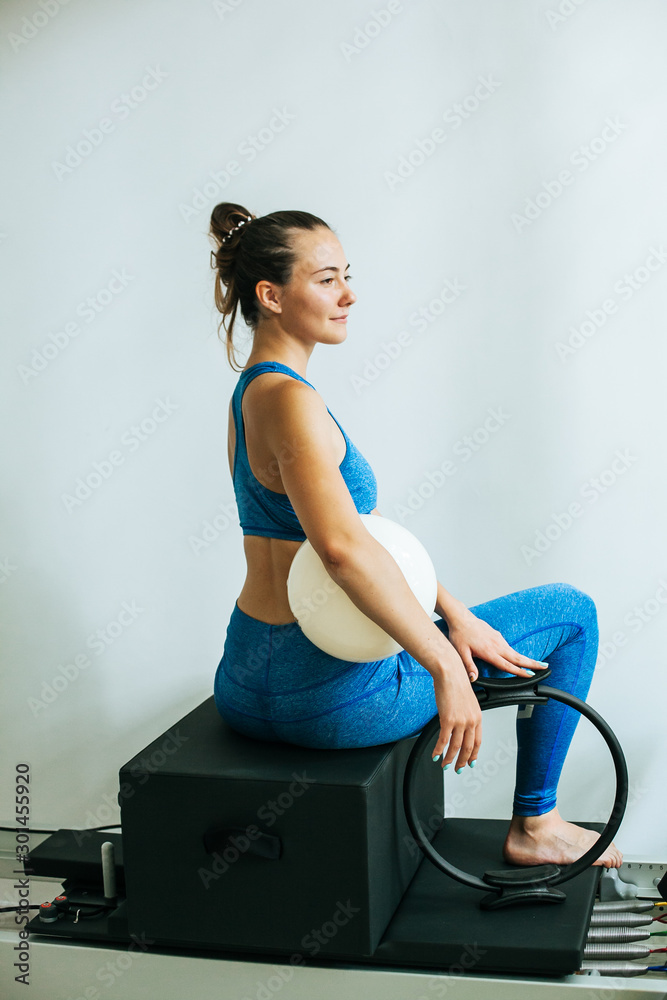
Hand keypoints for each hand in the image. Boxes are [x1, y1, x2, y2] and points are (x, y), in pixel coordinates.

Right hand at [431, 651, 482, 770]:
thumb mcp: (467, 700)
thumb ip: (466, 714)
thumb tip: (460, 723)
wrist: (449, 672)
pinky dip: (439, 750)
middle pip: (468, 747)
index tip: (470, 762)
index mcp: (477, 716)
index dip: (474, 754)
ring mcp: (460, 721)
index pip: (478, 741)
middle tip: (458, 768)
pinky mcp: (448, 719)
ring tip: (445, 765)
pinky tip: (435, 755)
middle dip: (462, 761)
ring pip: (456, 746)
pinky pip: (444, 740)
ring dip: (450, 758)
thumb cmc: (456, 682)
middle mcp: (471, 720)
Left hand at [446, 606, 548, 681]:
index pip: (507, 665)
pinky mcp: (497, 635)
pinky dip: (517, 653)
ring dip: (526, 659)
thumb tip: (473, 678)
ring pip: (515, 652)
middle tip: (545, 667)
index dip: (519, 672)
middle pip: (518, 657)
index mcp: (489, 652)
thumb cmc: (460, 634)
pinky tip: (518, 657)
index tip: (530, 675)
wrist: (461, 618)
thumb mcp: (461, 652)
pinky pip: (509, 647)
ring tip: (537, 664)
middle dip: (532, 663)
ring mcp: (498, 639)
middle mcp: (497, 645)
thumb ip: (468, 666)